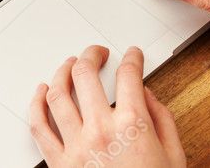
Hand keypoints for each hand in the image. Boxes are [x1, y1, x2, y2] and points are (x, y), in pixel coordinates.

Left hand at [29, 45, 184, 167]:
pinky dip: (36, 103)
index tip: (132, 55)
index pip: (129, 75)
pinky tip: (41, 92)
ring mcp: (75, 146)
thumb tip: (147, 95)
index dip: (132, 58)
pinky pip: (38, 126)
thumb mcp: (174, 156)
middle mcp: (100, 130)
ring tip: (69, 64)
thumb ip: (162, 120)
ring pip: (57, 93)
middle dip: (92, 55)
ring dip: (62, 71)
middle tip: (97, 52)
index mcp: (132, 125)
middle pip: (86, 73)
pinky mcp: (58, 163)